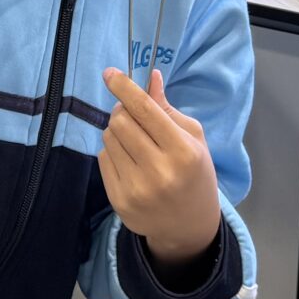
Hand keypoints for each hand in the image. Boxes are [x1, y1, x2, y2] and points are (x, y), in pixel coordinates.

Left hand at [98, 67, 222, 266]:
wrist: (189, 226)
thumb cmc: (195, 174)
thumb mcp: (192, 139)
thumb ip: (168, 109)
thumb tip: (150, 77)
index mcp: (183, 152)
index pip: (145, 110)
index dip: (124, 88)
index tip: (109, 73)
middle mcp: (158, 171)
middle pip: (121, 122)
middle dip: (122, 111)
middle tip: (132, 114)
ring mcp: (136, 189)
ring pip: (108, 139)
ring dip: (117, 131)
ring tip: (134, 141)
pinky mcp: (119, 201)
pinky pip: (103, 159)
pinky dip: (113, 152)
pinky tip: (130, 161)